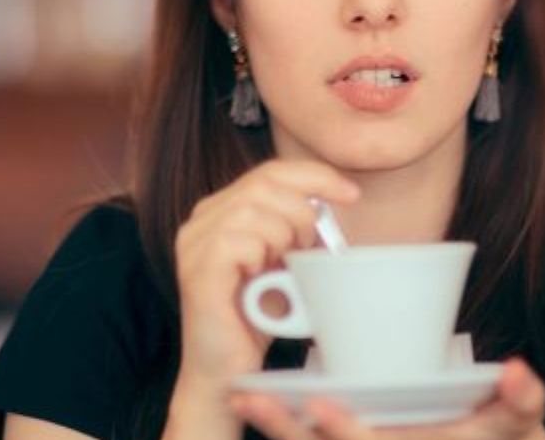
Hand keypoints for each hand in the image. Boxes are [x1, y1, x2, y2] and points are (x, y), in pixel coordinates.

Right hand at [173, 159, 360, 389]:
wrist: (226, 373)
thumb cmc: (255, 319)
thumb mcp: (283, 262)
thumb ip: (295, 227)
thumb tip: (332, 200)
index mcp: (219, 210)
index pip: (270, 171)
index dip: (314, 176)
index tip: (350, 193)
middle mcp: (200, 220)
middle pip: (264, 183)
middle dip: (301, 213)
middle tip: (307, 249)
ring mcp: (194, 243)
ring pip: (254, 209)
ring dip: (283, 238)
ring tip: (280, 268)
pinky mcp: (197, 269)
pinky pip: (240, 241)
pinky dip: (262, 258)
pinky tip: (259, 279)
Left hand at [230, 357, 544, 439]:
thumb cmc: (489, 435)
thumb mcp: (512, 424)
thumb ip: (521, 401)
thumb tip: (518, 370)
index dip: (345, 431)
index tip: (321, 402)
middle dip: (288, 431)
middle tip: (252, 399)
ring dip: (275, 428)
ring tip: (242, 395)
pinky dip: (281, 427)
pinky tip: (251, 399)